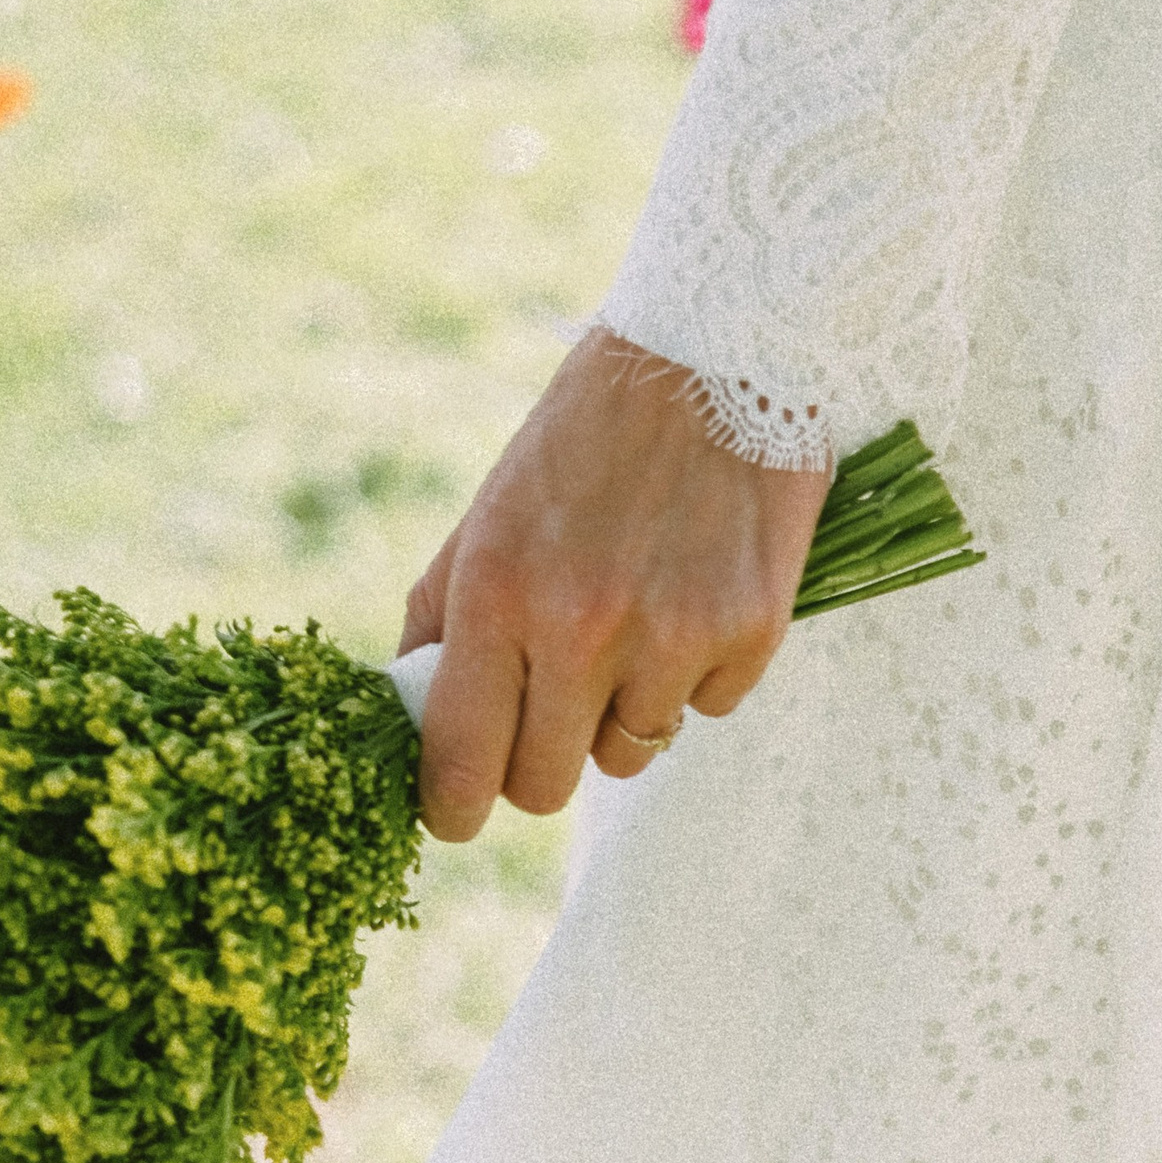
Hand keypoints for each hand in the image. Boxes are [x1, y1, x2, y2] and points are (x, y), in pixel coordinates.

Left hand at [399, 331, 833, 838]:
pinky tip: (696, 595)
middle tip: (552, 709)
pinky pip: (703, 712)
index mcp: (497, 591)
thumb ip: (444, 615)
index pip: (458, 760)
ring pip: (628, 756)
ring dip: (622, 713)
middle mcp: (580, 626)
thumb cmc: (590, 434)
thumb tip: (414, 709)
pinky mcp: (747, 636)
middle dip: (540, 763)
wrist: (723, 350)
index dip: (451, 807)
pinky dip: (695, 676)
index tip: (455, 812)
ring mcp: (670, 638)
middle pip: (544, 784)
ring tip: (635, 623)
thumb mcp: (492, 510)